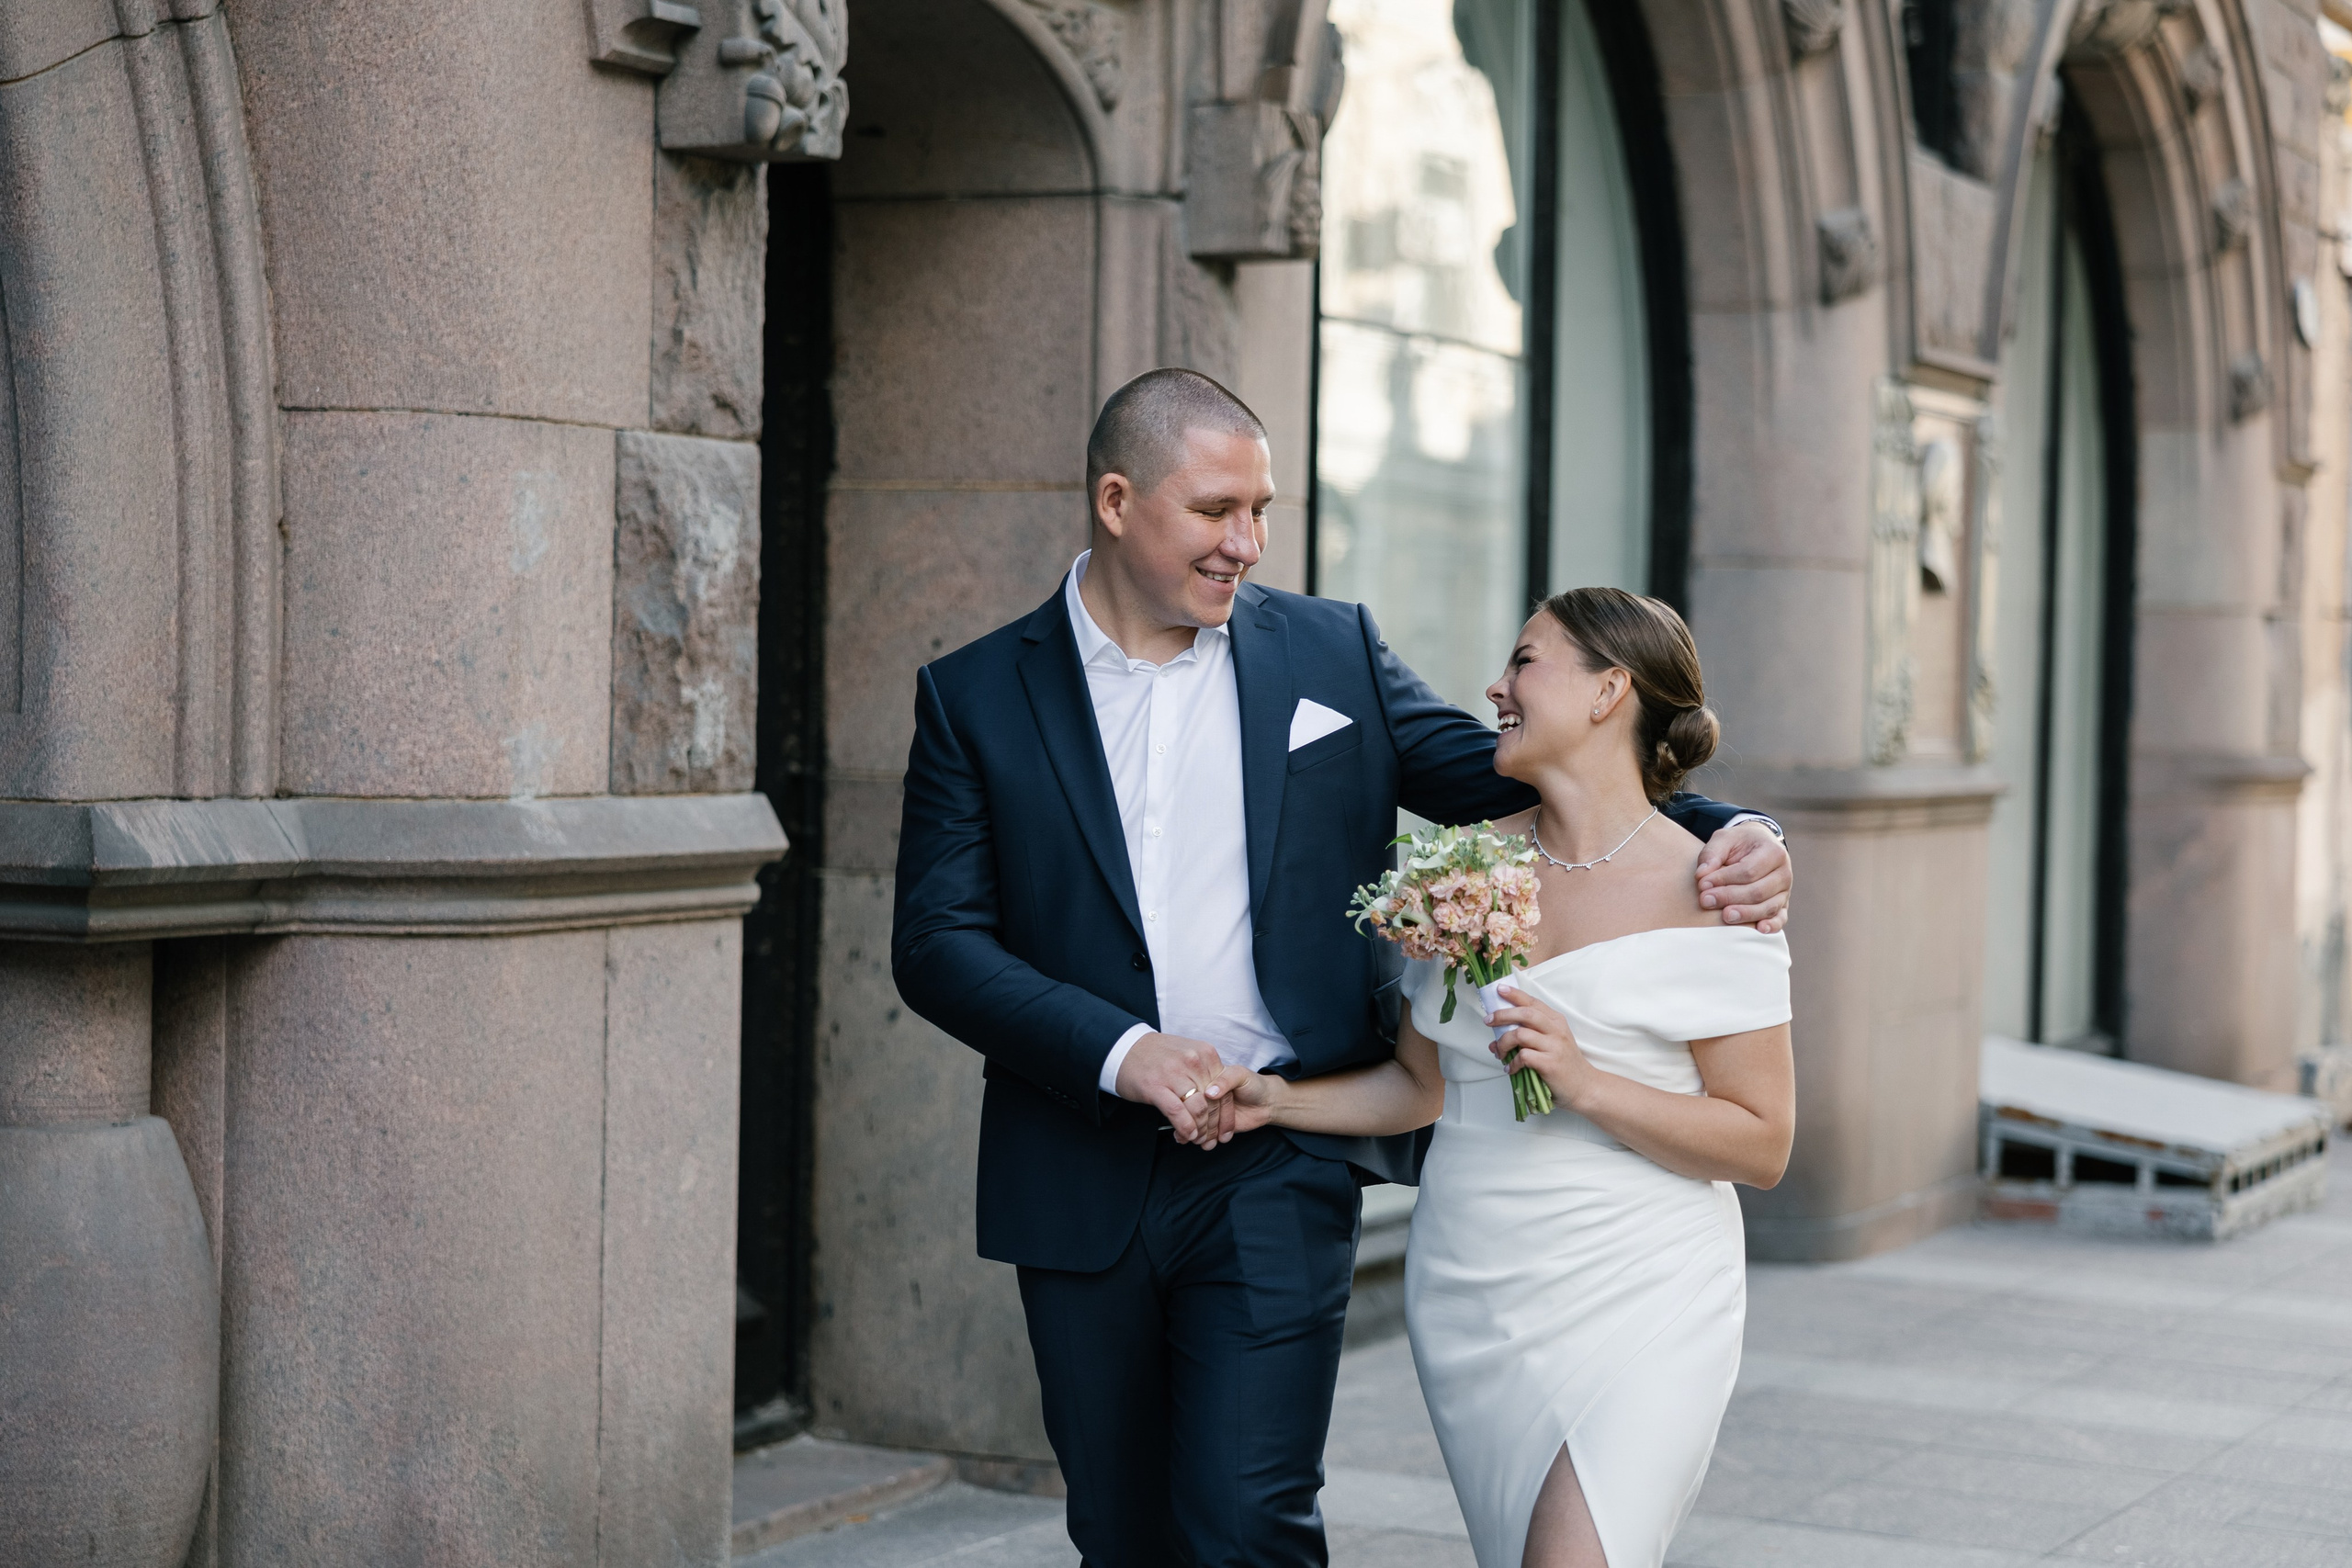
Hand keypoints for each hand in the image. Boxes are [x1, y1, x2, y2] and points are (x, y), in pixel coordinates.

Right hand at [1115, 1032, 1231, 1144]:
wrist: (1125, 1047)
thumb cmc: (1158, 1054)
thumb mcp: (1189, 1054)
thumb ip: (1205, 1071)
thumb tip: (1218, 1097)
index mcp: (1205, 1054)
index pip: (1224, 1090)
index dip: (1226, 1115)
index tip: (1223, 1130)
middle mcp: (1193, 1061)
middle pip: (1213, 1102)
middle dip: (1213, 1125)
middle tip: (1209, 1139)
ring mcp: (1174, 1073)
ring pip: (1197, 1109)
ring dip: (1199, 1129)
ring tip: (1196, 1139)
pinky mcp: (1155, 1086)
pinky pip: (1177, 1111)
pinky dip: (1185, 1127)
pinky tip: (1187, 1135)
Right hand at [1198, 1062, 1279, 1143]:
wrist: (1267, 1102)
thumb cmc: (1254, 1084)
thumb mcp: (1241, 1075)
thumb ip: (1226, 1080)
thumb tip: (1209, 1092)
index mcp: (1206, 1079)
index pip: (1193, 1094)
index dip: (1192, 1105)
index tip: (1193, 1113)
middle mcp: (1204, 1096)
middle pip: (1193, 1111)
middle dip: (1194, 1122)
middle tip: (1197, 1130)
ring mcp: (1209, 1112)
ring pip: (1196, 1124)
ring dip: (1197, 1134)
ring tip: (1200, 1140)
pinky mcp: (1215, 1126)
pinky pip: (1205, 1134)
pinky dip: (1204, 1140)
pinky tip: (1206, 1144)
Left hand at [1483, 986, 1594, 1109]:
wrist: (1585, 1087)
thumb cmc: (1564, 1065)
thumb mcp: (1550, 1044)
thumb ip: (1525, 1038)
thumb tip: (1494, 1042)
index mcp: (1556, 1022)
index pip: (1533, 1003)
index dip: (1515, 995)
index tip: (1499, 989)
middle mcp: (1556, 1030)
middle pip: (1525, 1014)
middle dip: (1502, 1015)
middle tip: (1488, 1020)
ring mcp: (1554, 1046)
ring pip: (1520, 1034)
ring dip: (1503, 1043)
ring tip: (1499, 1053)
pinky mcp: (1550, 1063)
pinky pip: (1523, 1056)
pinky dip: (1512, 1063)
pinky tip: (1510, 1069)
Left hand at [1697, 822, 1789, 932]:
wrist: (1758, 846)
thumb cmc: (1739, 843)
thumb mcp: (1724, 839)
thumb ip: (1712, 854)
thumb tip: (1701, 875)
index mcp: (1773, 852)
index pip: (1748, 871)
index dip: (1724, 879)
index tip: (1702, 884)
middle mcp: (1784, 873)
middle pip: (1758, 891)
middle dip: (1730, 898)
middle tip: (1706, 900)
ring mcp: (1785, 891)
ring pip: (1768, 907)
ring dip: (1745, 914)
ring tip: (1725, 916)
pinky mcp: (1782, 905)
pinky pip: (1780, 918)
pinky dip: (1771, 926)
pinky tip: (1758, 930)